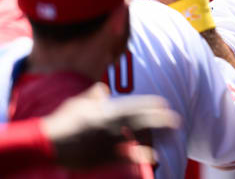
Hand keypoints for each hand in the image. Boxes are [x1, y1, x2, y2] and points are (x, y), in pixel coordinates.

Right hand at [41, 82, 179, 169]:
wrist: (47, 143)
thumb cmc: (61, 122)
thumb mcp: (77, 104)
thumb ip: (92, 96)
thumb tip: (102, 89)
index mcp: (106, 111)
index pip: (133, 105)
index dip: (150, 105)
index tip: (164, 103)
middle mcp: (111, 125)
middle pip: (141, 121)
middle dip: (160, 120)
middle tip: (176, 121)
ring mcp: (108, 141)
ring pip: (137, 138)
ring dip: (155, 138)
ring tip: (171, 138)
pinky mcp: (103, 156)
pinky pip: (126, 156)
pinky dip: (141, 156)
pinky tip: (154, 157)